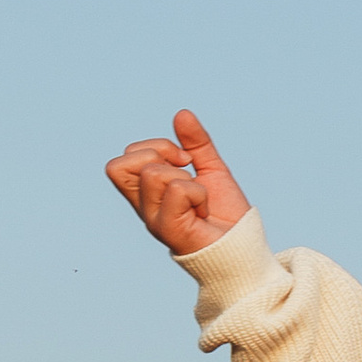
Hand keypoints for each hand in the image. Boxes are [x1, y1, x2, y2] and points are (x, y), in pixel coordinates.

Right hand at [106, 109, 251, 254]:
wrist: (244, 247)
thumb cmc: (225, 216)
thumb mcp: (211, 169)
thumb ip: (196, 143)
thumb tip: (182, 114)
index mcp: (147, 194)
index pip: (122, 160)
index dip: (153, 147)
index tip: (184, 159)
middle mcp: (145, 207)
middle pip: (118, 166)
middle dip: (157, 155)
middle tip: (186, 170)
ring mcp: (154, 220)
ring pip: (151, 173)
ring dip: (184, 177)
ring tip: (199, 197)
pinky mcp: (169, 230)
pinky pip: (177, 190)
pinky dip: (197, 192)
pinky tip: (204, 209)